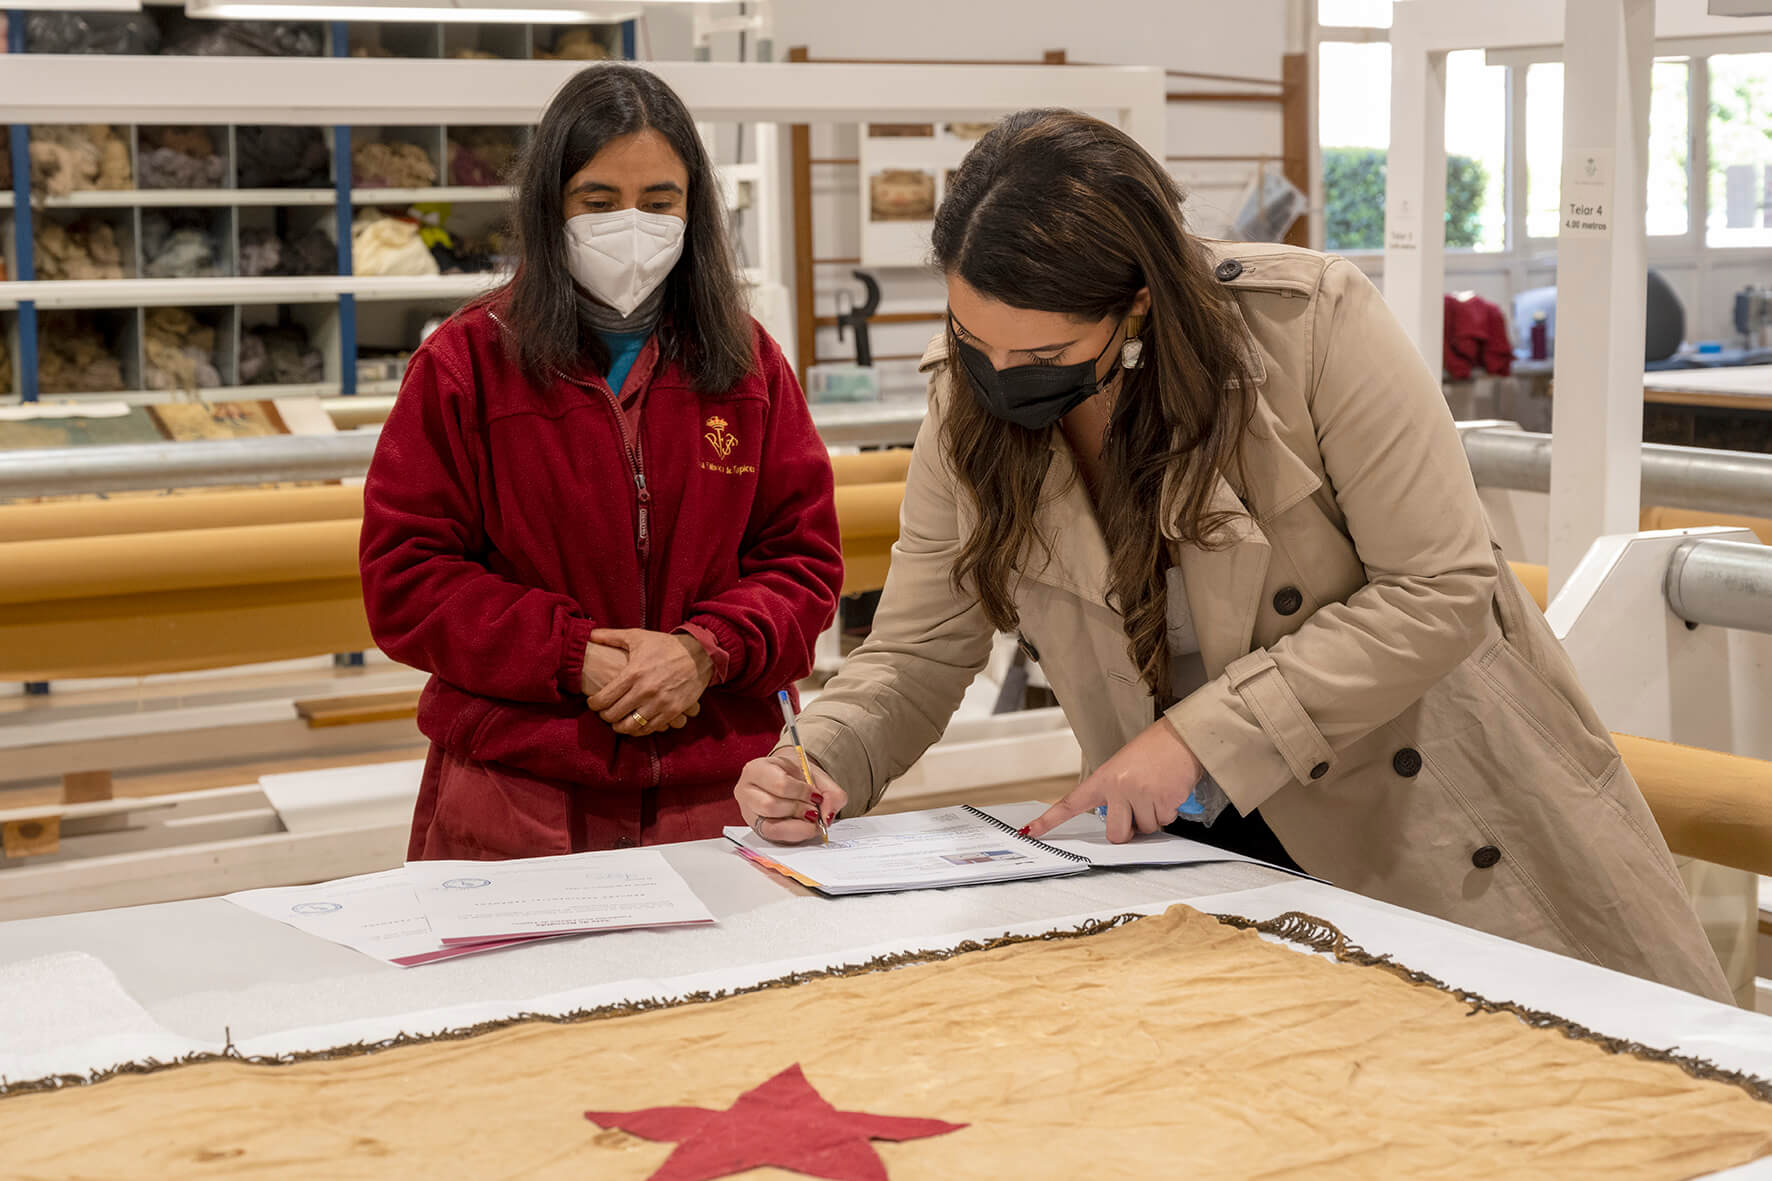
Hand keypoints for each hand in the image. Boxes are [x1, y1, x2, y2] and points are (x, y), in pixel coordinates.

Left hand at [587, 629, 712, 736]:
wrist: (699, 653)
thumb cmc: (665, 645)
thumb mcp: (637, 637)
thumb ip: (611, 637)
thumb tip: (589, 634)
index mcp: (633, 673)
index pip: (603, 699)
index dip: (593, 704)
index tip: (592, 703)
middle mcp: (645, 691)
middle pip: (614, 715)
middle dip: (604, 716)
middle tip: (604, 712)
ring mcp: (660, 703)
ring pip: (630, 727)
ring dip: (620, 727)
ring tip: (618, 722)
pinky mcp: (673, 711)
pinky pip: (650, 728)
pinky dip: (640, 730)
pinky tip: (635, 725)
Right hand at [734, 753, 846, 844]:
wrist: (784, 778)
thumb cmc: (794, 775)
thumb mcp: (814, 775)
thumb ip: (829, 792)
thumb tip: (828, 815)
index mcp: (756, 769)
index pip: (779, 784)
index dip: (802, 792)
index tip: (816, 796)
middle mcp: (745, 791)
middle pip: (770, 806)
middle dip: (798, 810)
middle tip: (814, 809)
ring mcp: (748, 812)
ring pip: (770, 825)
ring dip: (797, 824)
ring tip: (811, 818)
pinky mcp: (755, 828)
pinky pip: (773, 837)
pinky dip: (794, 834)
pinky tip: (806, 828)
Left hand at [1024, 719, 1203, 843]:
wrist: (1182, 737)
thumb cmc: (1155, 749)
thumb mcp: (1125, 766)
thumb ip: (1115, 793)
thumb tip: (1121, 823)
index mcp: (1105, 778)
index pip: (1072, 802)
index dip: (1050, 819)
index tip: (1032, 830)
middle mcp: (1119, 788)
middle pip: (1116, 834)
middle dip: (1129, 831)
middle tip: (1137, 812)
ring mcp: (1141, 796)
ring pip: (1145, 829)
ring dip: (1153, 816)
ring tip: (1156, 790)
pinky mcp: (1163, 801)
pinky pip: (1164, 822)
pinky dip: (1168, 811)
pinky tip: (1169, 790)